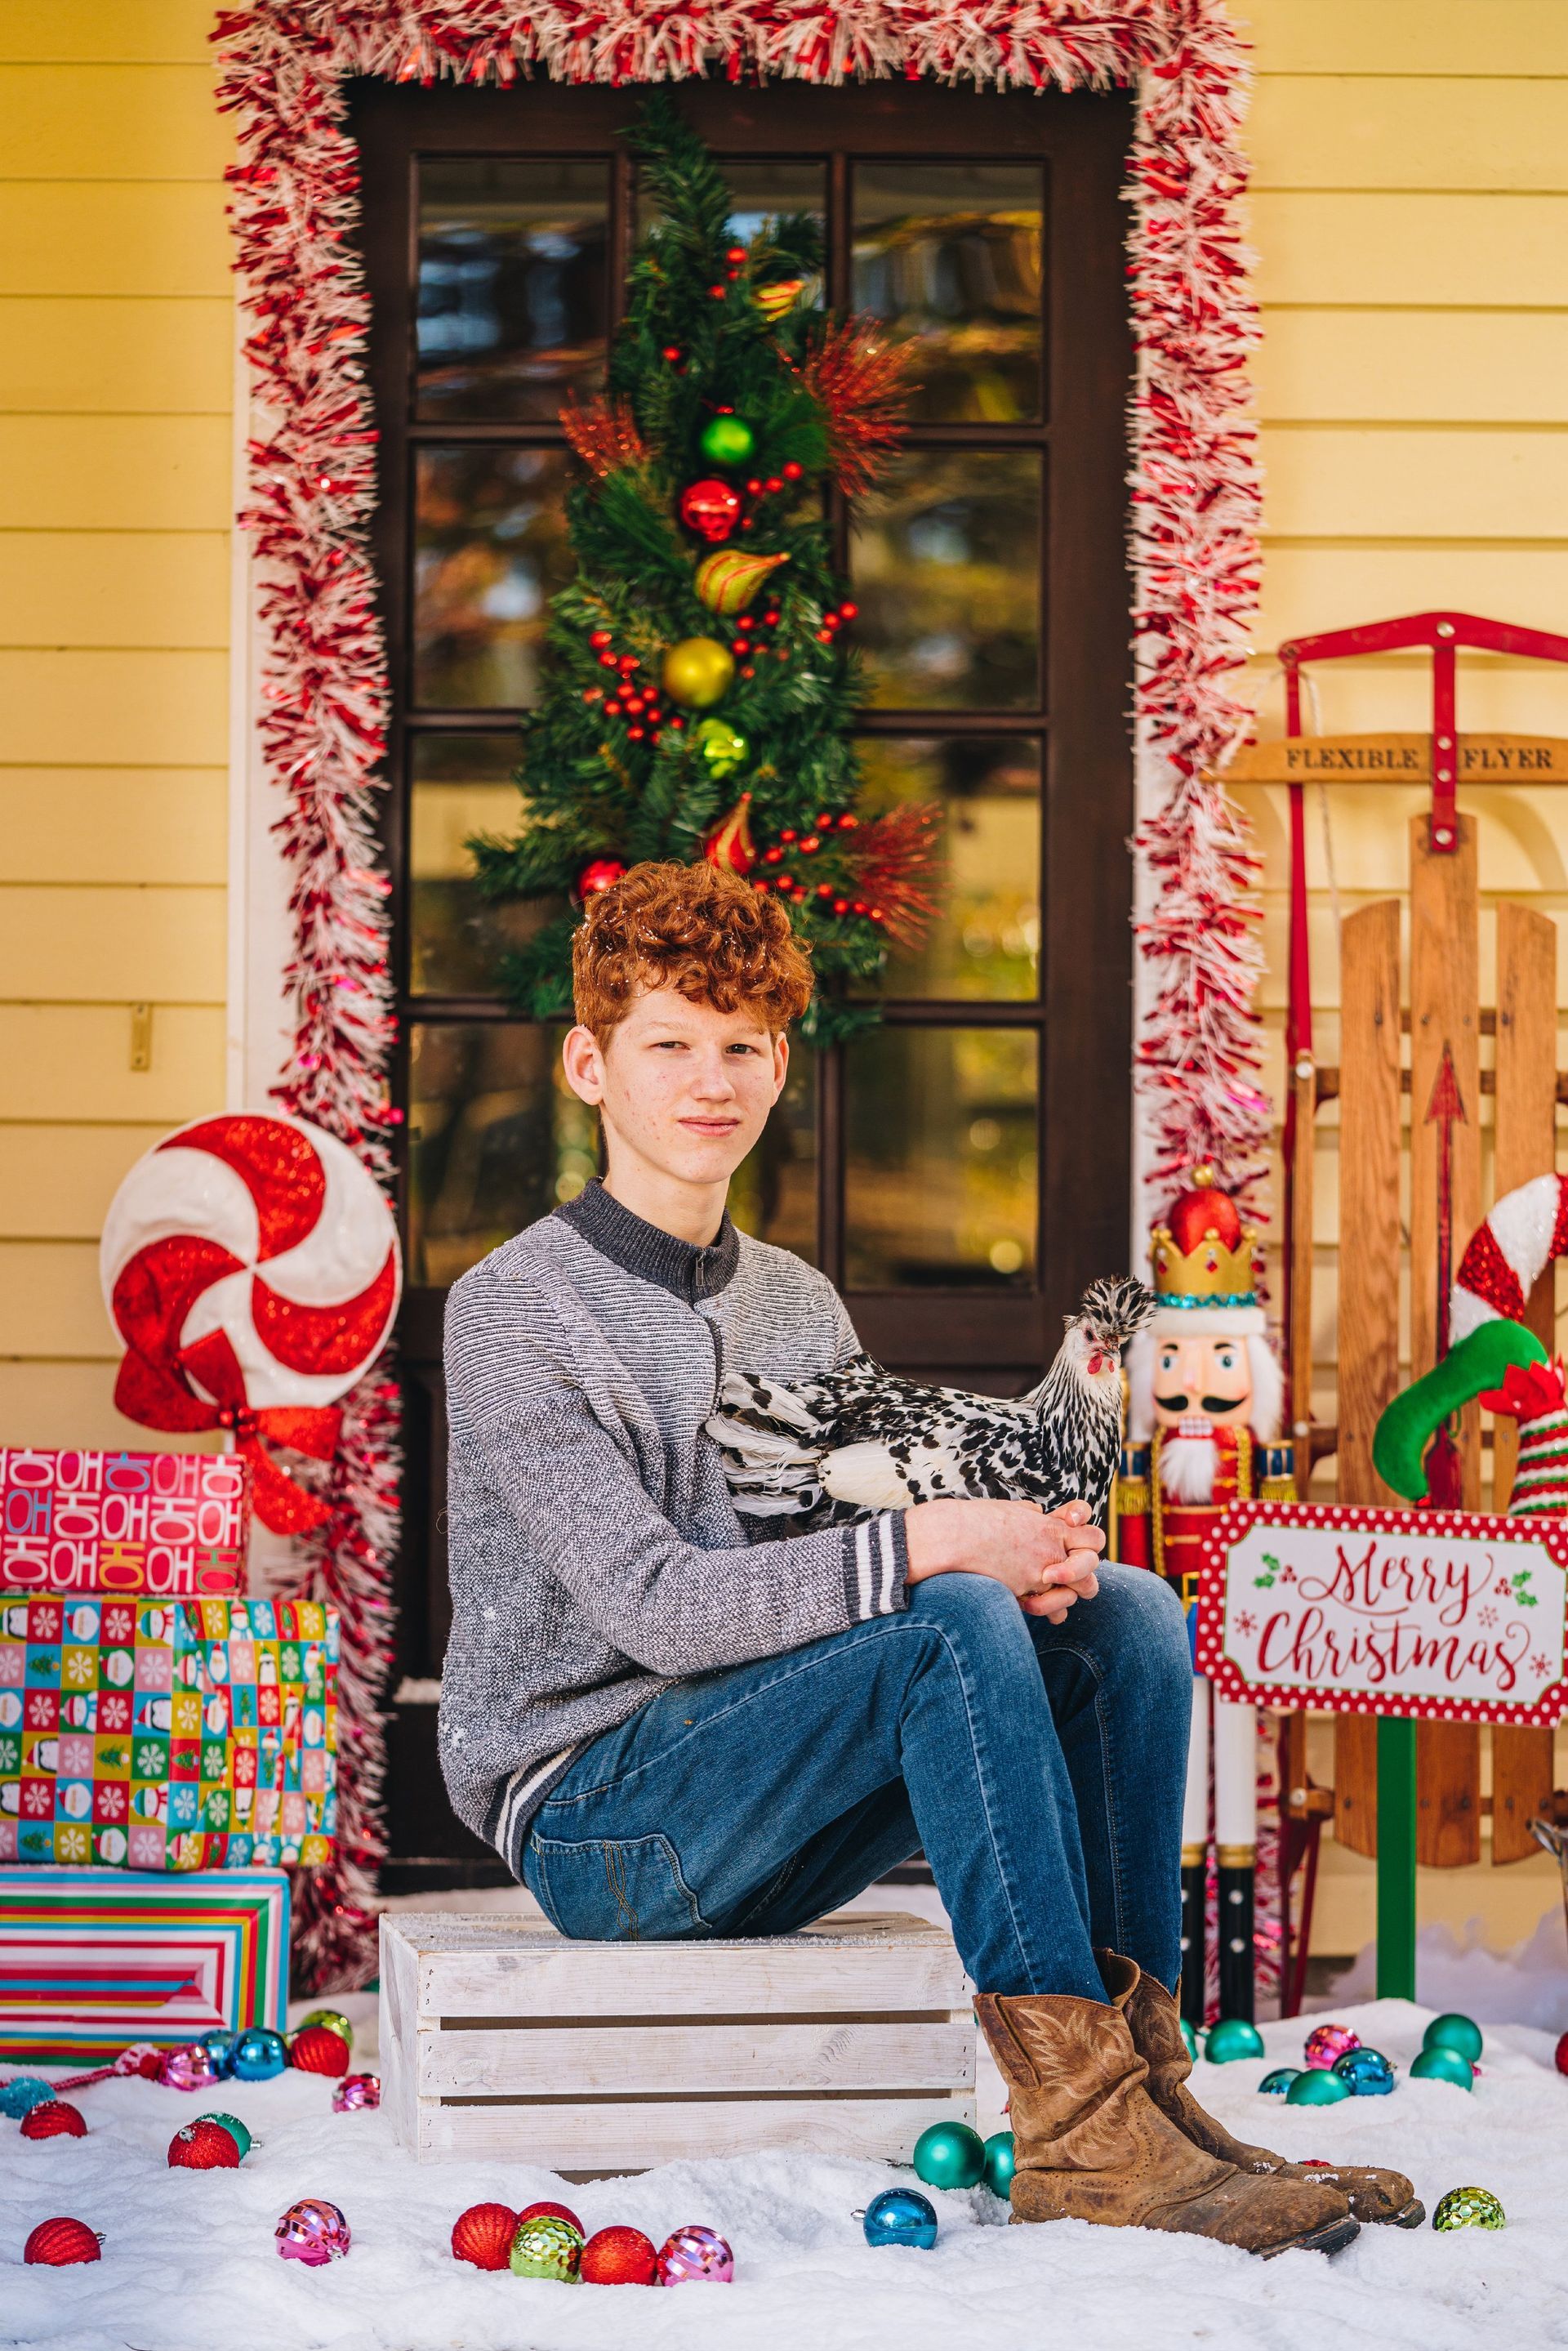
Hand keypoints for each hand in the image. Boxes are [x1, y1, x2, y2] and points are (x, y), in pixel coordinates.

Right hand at [903, 1495, 1104, 1621]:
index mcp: (1050, 1526)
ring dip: (1063, 1597)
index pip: (1093, 1537)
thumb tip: (1038, 1513)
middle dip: (1082, 1576)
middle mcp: (1052, 1548)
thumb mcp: (1010, 1510)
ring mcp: (1041, 1571)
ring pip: (1074, 1592)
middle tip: (1062, 1578)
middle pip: (1092, 1566)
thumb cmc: (974, 1521)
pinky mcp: (1025, 1591)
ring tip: (1045, 1595)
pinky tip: (1029, 1604)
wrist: (950, 1537)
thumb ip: (1031, 1515)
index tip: (1072, 1548)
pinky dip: (1042, 1609)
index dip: (1088, 1545)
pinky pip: (1048, 1609)